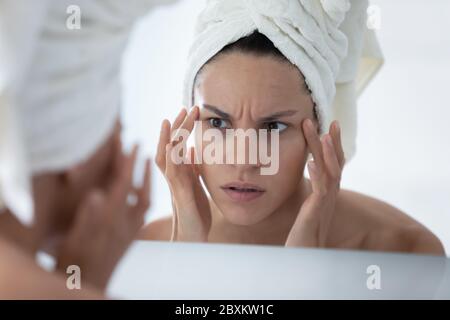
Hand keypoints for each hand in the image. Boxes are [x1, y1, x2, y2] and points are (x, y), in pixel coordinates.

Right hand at [56, 143, 150, 290]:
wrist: (87, 286)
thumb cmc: (75, 263)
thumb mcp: (76, 240)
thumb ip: (88, 218)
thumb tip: (97, 195)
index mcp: (112, 220)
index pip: (123, 185)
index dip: (127, 163)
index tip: (133, 143)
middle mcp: (126, 224)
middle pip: (140, 190)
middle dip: (140, 168)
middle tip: (142, 148)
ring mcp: (130, 231)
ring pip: (144, 202)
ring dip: (146, 182)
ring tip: (146, 166)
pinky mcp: (130, 238)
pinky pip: (142, 213)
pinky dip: (143, 198)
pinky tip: (140, 194)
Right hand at [156, 107, 210, 241]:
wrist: (193, 234)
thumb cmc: (194, 209)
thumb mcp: (196, 183)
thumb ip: (193, 167)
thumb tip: (192, 149)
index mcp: (180, 171)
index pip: (176, 145)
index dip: (180, 127)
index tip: (189, 110)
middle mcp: (174, 175)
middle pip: (169, 145)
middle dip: (176, 126)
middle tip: (185, 107)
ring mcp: (175, 184)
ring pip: (166, 156)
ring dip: (168, 138)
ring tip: (171, 120)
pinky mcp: (180, 194)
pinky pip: (172, 174)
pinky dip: (172, 159)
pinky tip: (175, 146)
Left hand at [285, 120, 344, 247]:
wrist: (305, 257)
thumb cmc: (304, 235)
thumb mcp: (308, 210)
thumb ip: (311, 195)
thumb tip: (308, 181)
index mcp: (326, 194)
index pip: (332, 165)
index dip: (332, 146)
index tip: (328, 127)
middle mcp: (329, 197)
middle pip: (335, 164)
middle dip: (332, 142)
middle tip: (331, 121)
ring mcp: (324, 205)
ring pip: (330, 174)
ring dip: (326, 153)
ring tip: (322, 134)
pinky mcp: (316, 214)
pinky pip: (320, 192)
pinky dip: (317, 176)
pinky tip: (311, 163)